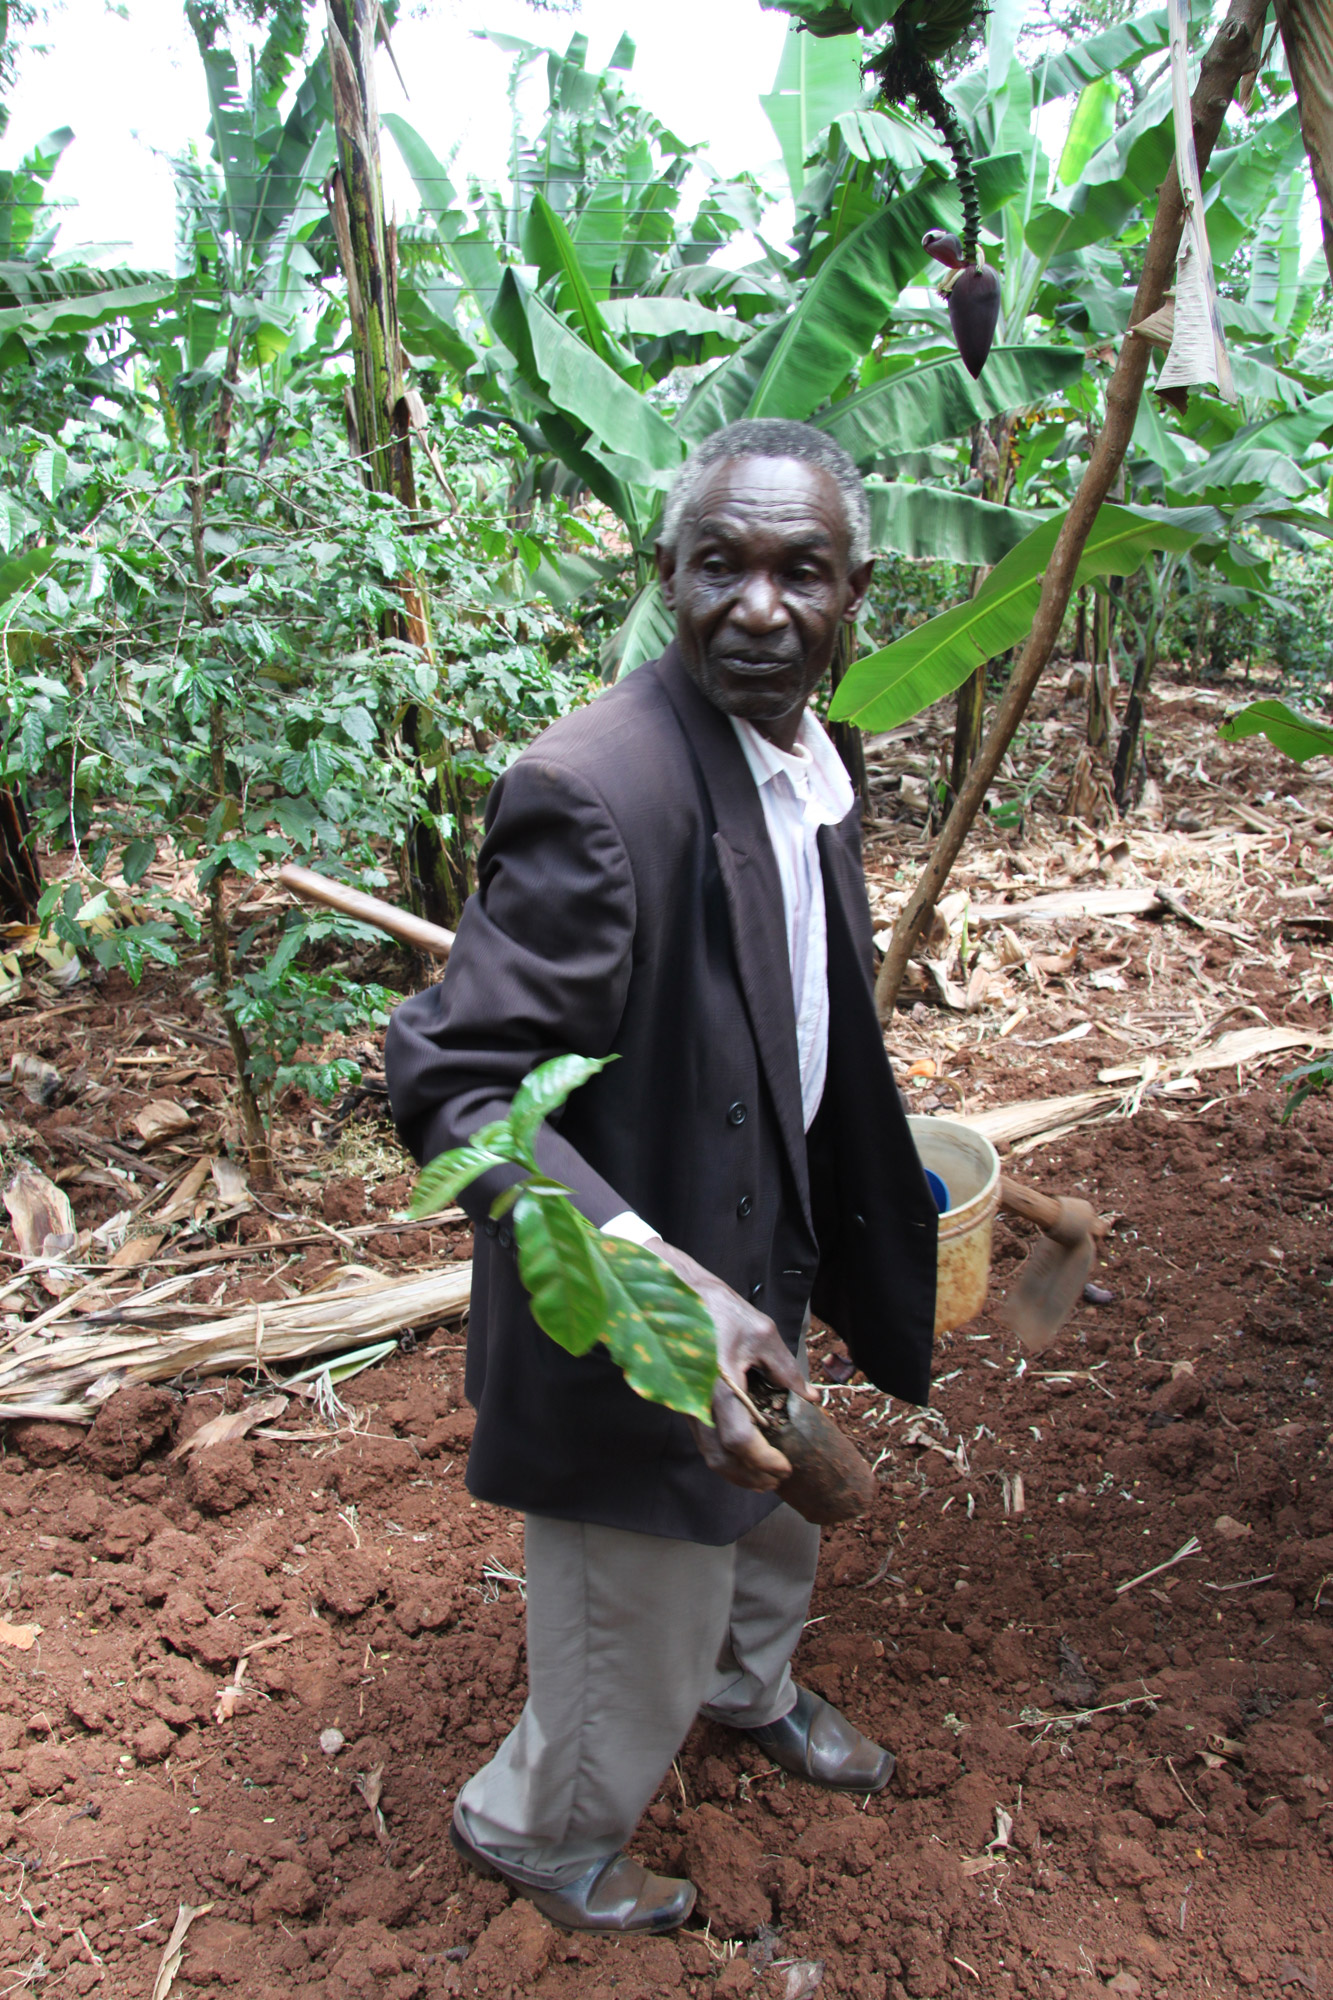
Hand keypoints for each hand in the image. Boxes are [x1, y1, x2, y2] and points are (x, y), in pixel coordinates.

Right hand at [647, 1239, 813, 1491]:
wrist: (675, 1294)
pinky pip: (703, 1440)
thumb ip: (787, 1369)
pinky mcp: (685, 1402)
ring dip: (736, 1472)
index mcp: (720, 1384)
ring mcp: (688, 1404)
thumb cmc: (719, 1309)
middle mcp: (698, 1400)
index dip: (763, 1460)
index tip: (785, 1466)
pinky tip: (743, 1457)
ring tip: (763, 1477)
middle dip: (750, 1476)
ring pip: (709, 1454)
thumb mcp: (762, 1333)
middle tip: (777, 1479)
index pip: (738, 1439)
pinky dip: (723, 1457)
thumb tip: (810, 1399)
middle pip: (720, 1458)